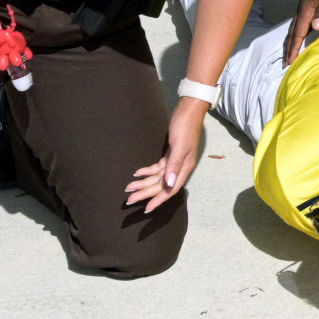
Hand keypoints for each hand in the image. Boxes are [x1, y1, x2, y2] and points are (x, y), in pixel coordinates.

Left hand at [126, 97, 206, 211]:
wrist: (188, 110)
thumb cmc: (185, 127)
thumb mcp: (180, 145)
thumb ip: (174, 165)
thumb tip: (168, 186)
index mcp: (184, 167)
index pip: (170, 189)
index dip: (159, 199)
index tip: (146, 208)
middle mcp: (180, 167)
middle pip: (161, 184)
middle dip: (146, 192)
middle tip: (129, 200)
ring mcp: (175, 160)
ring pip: (157, 176)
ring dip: (143, 182)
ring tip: (129, 188)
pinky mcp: (170, 153)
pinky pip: (157, 167)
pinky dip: (147, 171)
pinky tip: (137, 173)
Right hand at [284, 0, 318, 62]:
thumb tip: (315, 28)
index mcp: (306, 8)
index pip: (298, 33)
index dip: (294, 48)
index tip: (289, 62)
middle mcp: (302, 9)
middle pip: (293, 33)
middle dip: (289, 48)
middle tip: (286, 64)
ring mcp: (304, 7)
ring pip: (295, 28)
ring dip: (292, 42)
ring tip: (290, 55)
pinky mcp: (308, 5)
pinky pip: (299, 24)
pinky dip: (297, 34)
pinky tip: (299, 37)